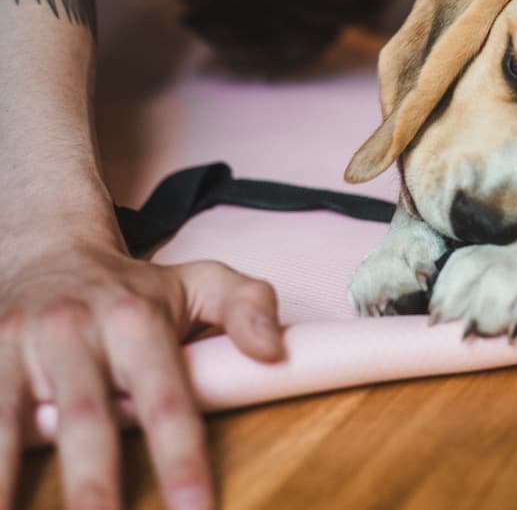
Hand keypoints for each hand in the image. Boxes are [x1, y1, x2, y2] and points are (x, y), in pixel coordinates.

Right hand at [0, 242, 281, 509]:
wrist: (45, 245)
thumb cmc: (129, 286)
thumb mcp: (196, 282)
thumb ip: (246, 305)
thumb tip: (276, 350)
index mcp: (136, 319)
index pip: (166, 398)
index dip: (180, 459)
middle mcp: (76, 330)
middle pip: (87, 420)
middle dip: (93, 488)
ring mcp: (20, 345)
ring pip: (11, 423)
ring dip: (9, 483)